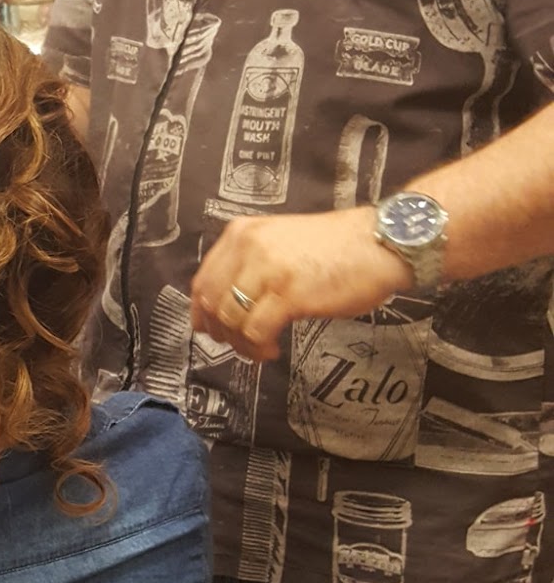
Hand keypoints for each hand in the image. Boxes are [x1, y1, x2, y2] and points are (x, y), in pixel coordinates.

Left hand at [189, 206, 413, 360]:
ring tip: (261, 349)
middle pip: (212, 303)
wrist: (380, 242)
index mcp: (243, 233)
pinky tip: (272, 349)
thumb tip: (228, 304)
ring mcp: (268, 270)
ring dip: (242, 345)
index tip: (209, 331)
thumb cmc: (338, 248)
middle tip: (239, 345)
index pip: (203, 279)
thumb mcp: (282, 244)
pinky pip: (255, 331)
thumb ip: (252, 266)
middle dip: (222, 332)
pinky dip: (259, 348)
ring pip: (231, 320)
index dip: (201, 312)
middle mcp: (250, 247)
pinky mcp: (288, 293)